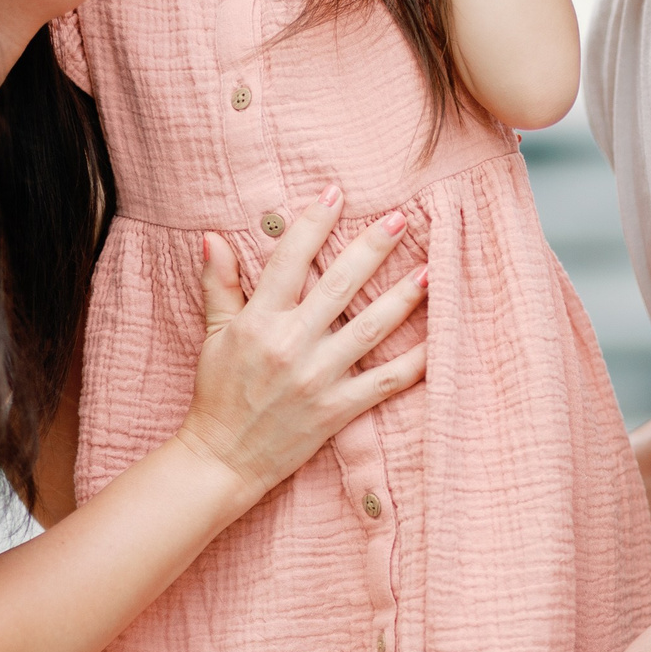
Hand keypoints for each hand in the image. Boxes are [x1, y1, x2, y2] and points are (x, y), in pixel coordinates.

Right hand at [178, 186, 426, 499]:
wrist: (223, 458)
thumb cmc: (216, 394)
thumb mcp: (212, 335)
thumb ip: (219, 284)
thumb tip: (213, 236)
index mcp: (259, 322)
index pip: (289, 259)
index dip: (314, 222)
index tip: (335, 192)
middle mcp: (291, 345)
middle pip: (340, 285)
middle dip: (372, 247)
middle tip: (400, 217)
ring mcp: (319, 378)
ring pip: (370, 328)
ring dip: (403, 297)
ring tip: (430, 269)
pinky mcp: (338, 409)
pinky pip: (385, 381)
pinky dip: (415, 362)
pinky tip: (438, 340)